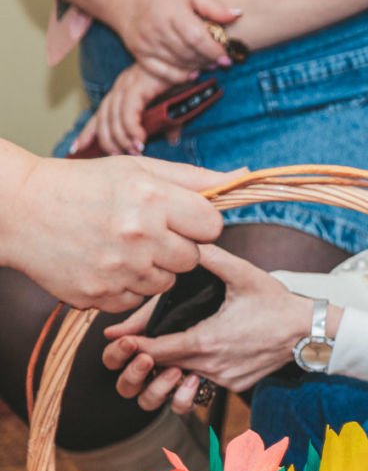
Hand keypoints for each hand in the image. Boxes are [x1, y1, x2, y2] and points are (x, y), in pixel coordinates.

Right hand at [4, 154, 226, 310]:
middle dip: (177, 247)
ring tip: (124, 247)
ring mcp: (117, 269)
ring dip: (154, 269)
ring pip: (166, 283)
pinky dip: (126, 288)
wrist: (21, 211)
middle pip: (193, 258)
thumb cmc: (85, 184)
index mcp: (154, 199)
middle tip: (147, 233)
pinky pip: (135, 301)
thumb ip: (195, 179)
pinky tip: (106, 265)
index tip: (180, 218)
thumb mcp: (140, 170)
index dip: (199, 223)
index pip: (213, 226)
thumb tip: (243, 177)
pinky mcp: (97, 295)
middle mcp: (139, 236)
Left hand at [72, 62, 177, 157]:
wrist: (193, 56)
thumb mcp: (174, 103)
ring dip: (121, 138)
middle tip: (118, 156)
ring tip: (134, 151)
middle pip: (102, 118)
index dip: (87, 132)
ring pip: (112, 118)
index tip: (76, 148)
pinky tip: (140, 140)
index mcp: (124, 89)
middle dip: (106, 141)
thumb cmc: (184, 77)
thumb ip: (168, 122)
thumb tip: (172, 140)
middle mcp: (121, 86)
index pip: (100, 114)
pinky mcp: (138, 85)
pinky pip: (128, 113)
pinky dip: (132, 129)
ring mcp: (127, 84)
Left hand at [103, 246, 310, 410]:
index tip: (120, 338)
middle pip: (164, 367)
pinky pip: (206, 381)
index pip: (156, 351)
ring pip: (184, 376)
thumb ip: (212, 259)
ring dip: (172, 365)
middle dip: (147, 356)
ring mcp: (224, 379)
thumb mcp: (244, 275)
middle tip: (135, 341)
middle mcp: (211, 366)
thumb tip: (189, 242)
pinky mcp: (235, 385)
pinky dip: (198, 370)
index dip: (134, 346)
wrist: (310, 331)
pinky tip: (202, 353)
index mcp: (206, 340)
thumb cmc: (277, 302)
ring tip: (166, 349)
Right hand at [112, 0, 239, 78]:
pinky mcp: (138, 52)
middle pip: (188, 53)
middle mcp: (156, 29)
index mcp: (171, 11)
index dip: (214, 49)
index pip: (196, 37)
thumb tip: (238, 15)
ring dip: (197, 67)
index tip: (227, 55)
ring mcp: (145, 42)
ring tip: (210, 64)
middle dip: (208, 59)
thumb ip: (212, 5)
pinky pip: (159, 71)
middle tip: (222, 61)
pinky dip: (177, 76)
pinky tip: (192, 74)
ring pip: (176, 63)